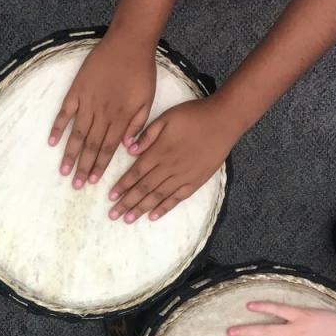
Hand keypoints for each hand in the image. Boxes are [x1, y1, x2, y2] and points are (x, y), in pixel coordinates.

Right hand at [49, 33, 155, 188]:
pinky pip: (65, 113)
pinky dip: (58, 127)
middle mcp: (101, 114)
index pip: (108, 149)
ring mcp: (87, 103)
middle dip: (83, 167)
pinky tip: (52, 142)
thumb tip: (128, 148)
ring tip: (63, 171)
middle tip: (75, 185)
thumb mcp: (148, 100)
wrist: (129, 43)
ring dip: (69, 154)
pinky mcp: (77, 90)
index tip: (92, 182)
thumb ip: (138, 125)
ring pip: (77, 134)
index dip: (99, 166)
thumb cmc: (142, 70)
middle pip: (91, 146)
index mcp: (120, 118)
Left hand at [108, 98, 239, 222]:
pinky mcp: (196, 181)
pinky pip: (177, 198)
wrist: (224, 120)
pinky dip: (164, 208)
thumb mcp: (167, 117)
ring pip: (158, 196)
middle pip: (143, 188)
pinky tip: (153, 216)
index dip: (122, 185)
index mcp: (159, 151)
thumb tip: (129, 150)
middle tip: (113, 215)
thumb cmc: (194, 115)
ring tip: (128, 219)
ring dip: (141, 208)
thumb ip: (147, 134)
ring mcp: (183, 176)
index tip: (110, 197)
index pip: (136, 173)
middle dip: (126, 203)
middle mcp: (169, 167)